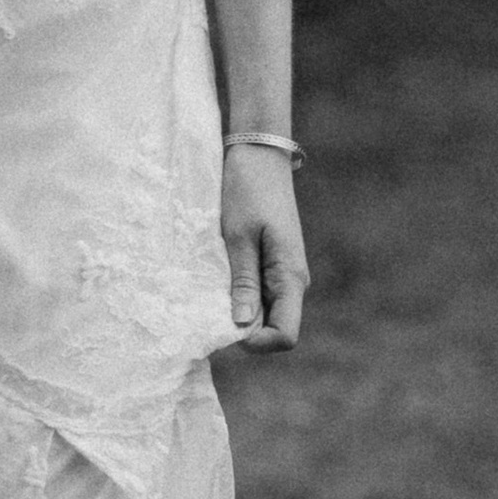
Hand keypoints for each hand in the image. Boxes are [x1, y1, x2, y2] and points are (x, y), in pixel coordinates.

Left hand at [221, 151, 305, 352]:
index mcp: (290, 277)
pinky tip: (215, 279)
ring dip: (237, 310)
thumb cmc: (247, 190)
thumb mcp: (238, 235)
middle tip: (206, 309)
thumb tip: (242, 326)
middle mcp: (292, 281)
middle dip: (243, 329)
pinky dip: (237, 293)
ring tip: (207, 291)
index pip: (286, 335)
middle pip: (273, 327)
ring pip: (263, 312)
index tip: (224, 327)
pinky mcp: (271, 263)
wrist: (258, 156)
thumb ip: (243, 281)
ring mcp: (282, 273)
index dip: (257, 343)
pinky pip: (258, 293)